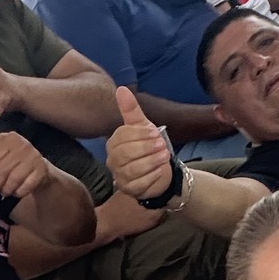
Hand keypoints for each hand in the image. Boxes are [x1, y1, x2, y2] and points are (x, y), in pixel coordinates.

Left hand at [0, 125, 49, 198]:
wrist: (39, 170)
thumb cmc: (12, 160)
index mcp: (9, 137)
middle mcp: (23, 144)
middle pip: (0, 170)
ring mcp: (34, 157)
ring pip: (12, 180)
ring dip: (7, 190)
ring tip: (6, 191)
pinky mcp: (42, 170)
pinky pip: (25, 187)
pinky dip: (19, 193)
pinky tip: (18, 191)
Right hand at [106, 86, 174, 200]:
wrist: (160, 170)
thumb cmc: (149, 146)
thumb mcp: (143, 126)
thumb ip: (131, 110)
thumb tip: (121, 89)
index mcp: (114, 143)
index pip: (122, 136)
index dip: (140, 134)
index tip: (156, 132)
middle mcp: (113, 160)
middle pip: (125, 154)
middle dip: (146, 148)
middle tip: (162, 144)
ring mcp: (120, 176)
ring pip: (132, 169)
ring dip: (151, 162)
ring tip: (165, 156)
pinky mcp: (129, 190)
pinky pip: (138, 184)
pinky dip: (151, 177)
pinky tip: (160, 171)